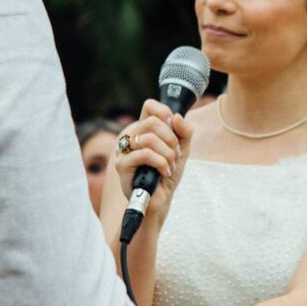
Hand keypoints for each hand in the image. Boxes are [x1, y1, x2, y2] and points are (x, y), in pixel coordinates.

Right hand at [115, 100, 192, 219]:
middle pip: (153, 122)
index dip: (165, 113)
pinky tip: (164, 172)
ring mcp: (124, 150)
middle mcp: (132, 137)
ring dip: (167, 154)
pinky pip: (145, 154)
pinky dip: (161, 163)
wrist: (161, 199)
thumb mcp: (182, 150)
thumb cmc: (167, 174)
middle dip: (171, 139)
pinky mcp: (122, 165)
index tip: (174, 129)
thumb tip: (176, 117)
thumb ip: (184, 132)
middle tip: (175, 154)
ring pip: (149, 139)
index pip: (150, 106)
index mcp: (144, 129)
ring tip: (169, 165)